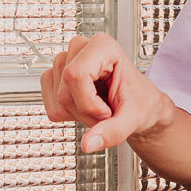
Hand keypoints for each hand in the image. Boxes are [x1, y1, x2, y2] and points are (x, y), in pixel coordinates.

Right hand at [40, 34, 174, 152]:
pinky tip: (85, 107)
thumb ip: (113, 132)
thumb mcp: (133, 118)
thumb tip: (88, 144)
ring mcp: (65, 62)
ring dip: (78, 115)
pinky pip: (50, 106)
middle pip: (65, 92)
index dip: (89, 103)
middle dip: (86, 113)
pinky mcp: (55, 77)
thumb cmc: (140, 101)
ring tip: (98, 108)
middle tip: (107, 113)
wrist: (139, 105)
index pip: (75, 75)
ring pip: (58, 100)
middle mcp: (81, 49)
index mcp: (103, 46)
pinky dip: (69, 115)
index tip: (107, 111)